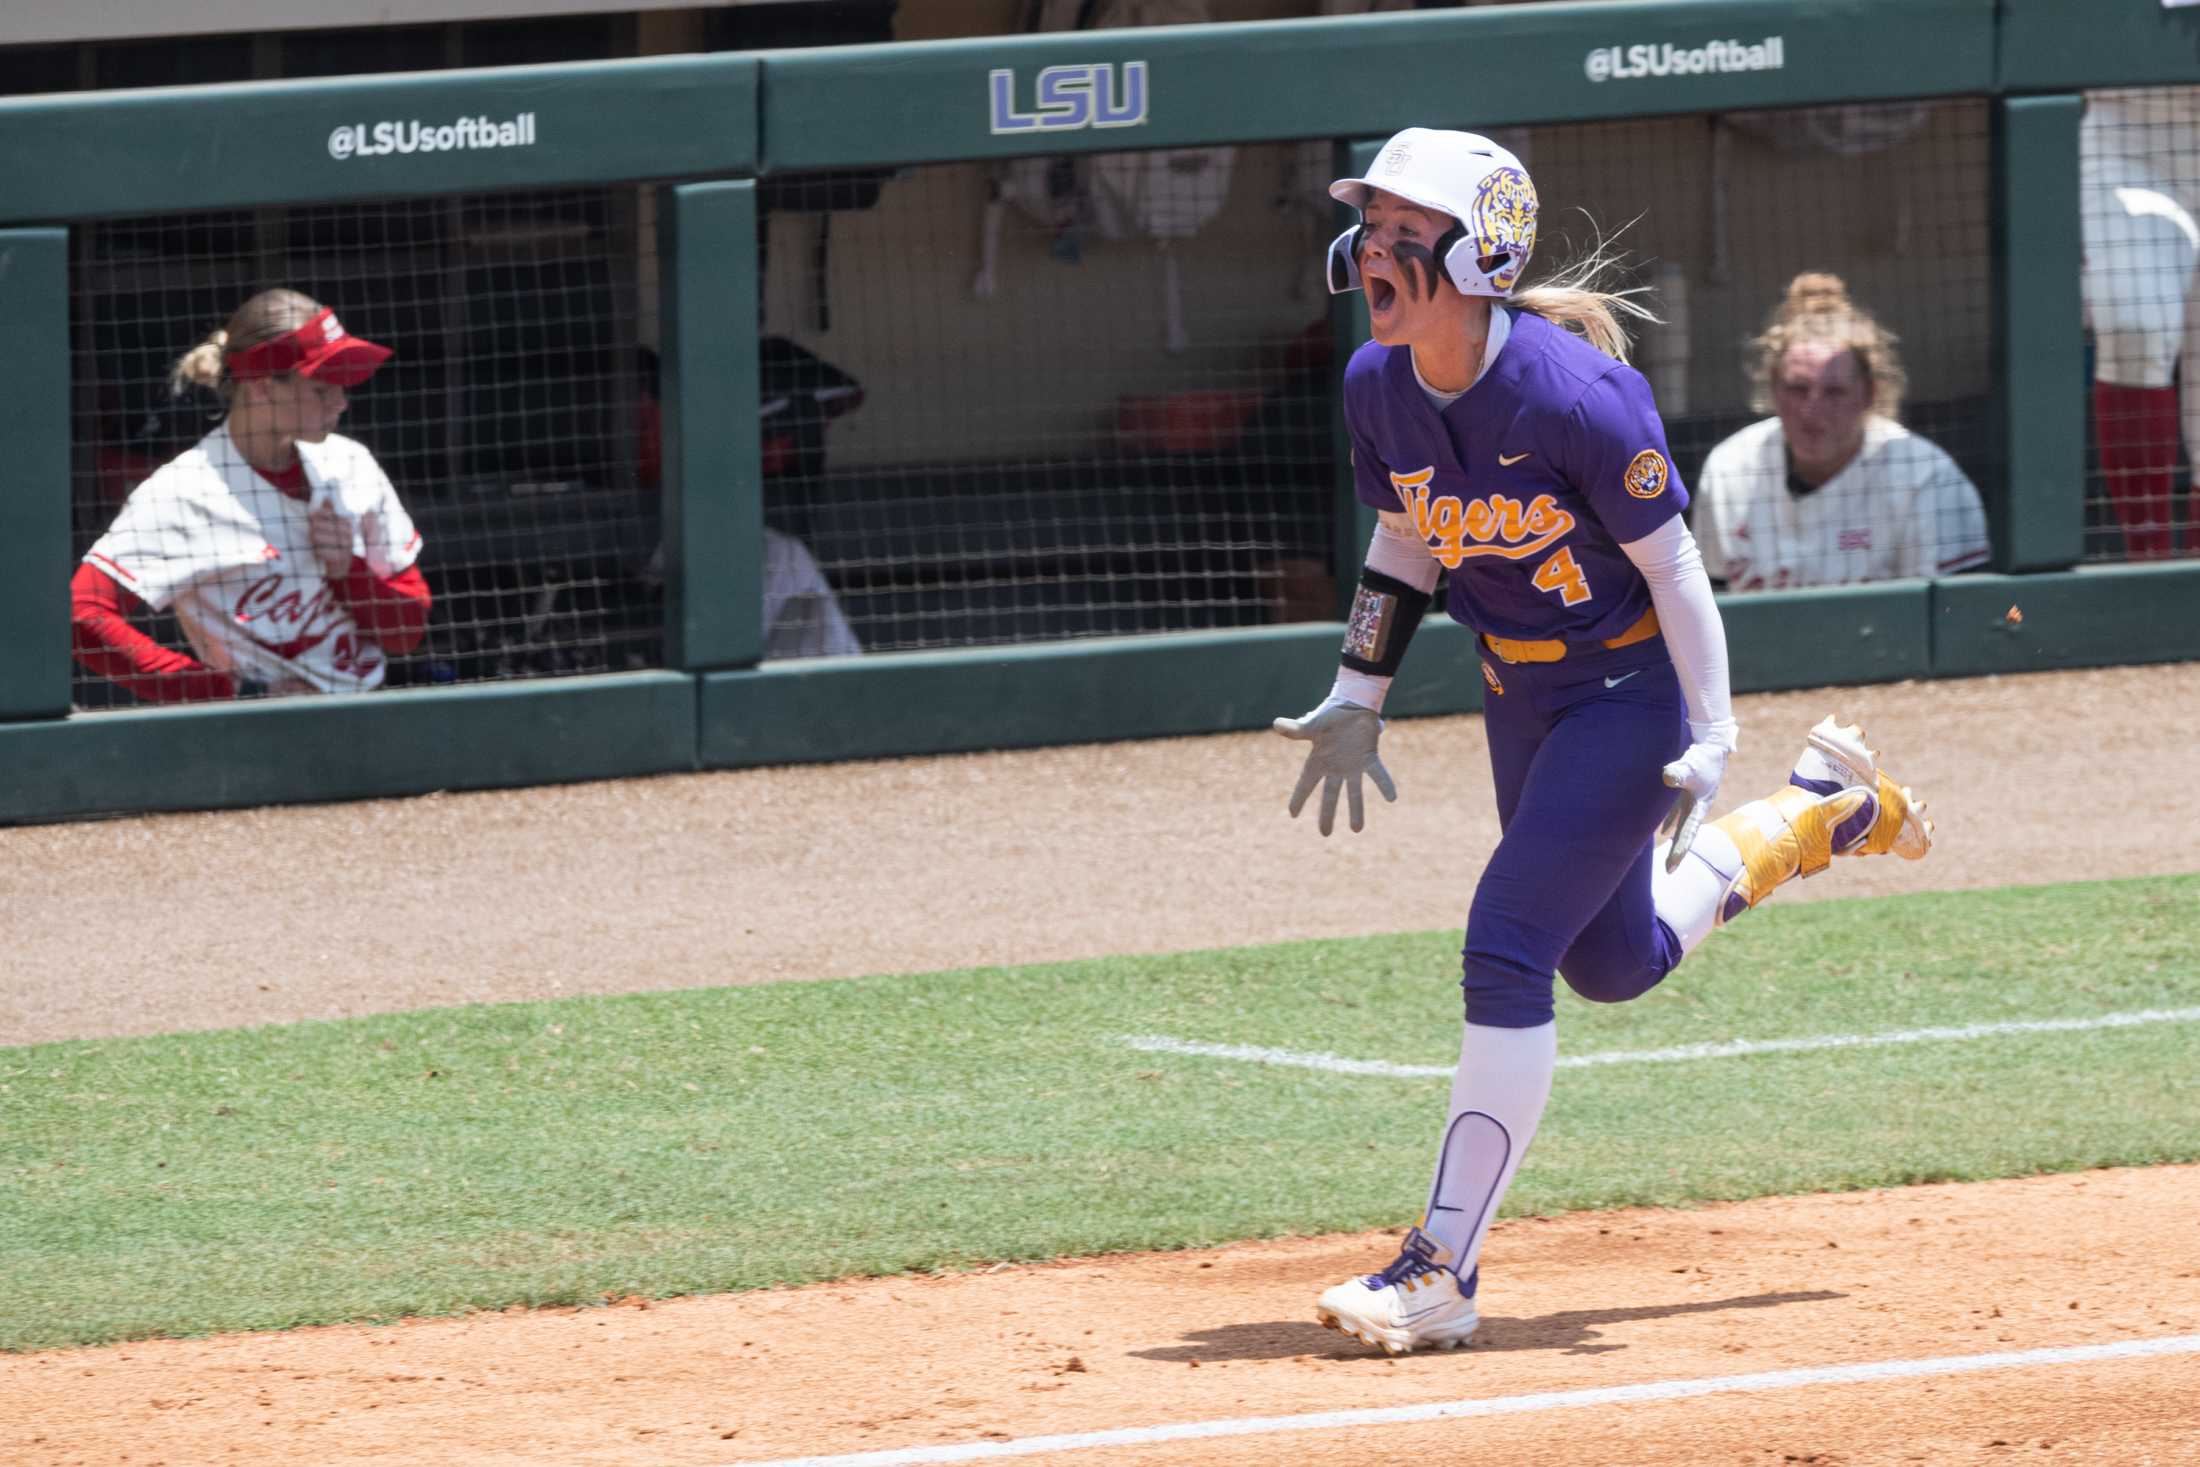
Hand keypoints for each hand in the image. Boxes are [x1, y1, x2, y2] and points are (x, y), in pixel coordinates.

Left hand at [307, 500, 356, 578]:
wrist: (342, 566)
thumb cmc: (335, 543)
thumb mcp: (333, 526)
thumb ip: (330, 512)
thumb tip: (327, 497)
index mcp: (345, 522)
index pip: (323, 514)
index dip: (314, 518)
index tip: (312, 522)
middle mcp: (347, 532)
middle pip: (317, 525)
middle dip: (312, 531)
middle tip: (313, 537)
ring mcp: (345, 545)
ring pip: (316, 537)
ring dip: (313, 542)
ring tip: (316, 544)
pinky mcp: (340, 557)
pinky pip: (320, 551)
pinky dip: (317, 552)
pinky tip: (319, 553)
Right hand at [1272, 695, 1395, 835]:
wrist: (1352, 706)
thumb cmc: (1329, 717)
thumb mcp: (1311, 725)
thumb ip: (1296, 730)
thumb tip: (1277, 724)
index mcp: (1318, 761)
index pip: (1305, 784)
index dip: (1299, 798)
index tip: (1293, 814)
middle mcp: (1335, 768)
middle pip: (1329, 795)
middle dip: (1327, 814)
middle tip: (1325, 834)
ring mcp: (1352, 766)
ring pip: (1353, 792)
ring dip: (1356, 809)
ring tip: (1357, 829)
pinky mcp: (1368, 758)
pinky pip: (1377, 774)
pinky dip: (1384, 784)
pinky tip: (1391, 798)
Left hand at [1660, 724, 1736, 870]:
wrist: (1712, 744)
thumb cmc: (1703, 756)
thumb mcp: (1690, 765)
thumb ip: (1678, 772)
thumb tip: (1667, 776)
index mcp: (1700, 806)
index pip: (1688, 833)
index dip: (1680, 850)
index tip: (1672, 866)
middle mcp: (1697, 807)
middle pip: (1686, 834)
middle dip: (1677, 851)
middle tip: (1669, 870)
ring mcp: (1692, 800)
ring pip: (1681, 825)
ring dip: (1675, 839)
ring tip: (1668, 855)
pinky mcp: (1687, 792)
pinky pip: (1676, 811)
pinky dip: (1670, 821)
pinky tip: (1663, 830)